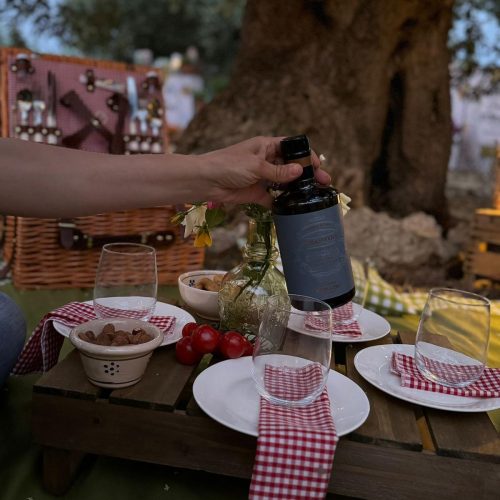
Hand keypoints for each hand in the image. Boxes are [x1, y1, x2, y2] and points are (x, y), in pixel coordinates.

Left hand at [200, 136, 330, 206]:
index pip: (291, 148)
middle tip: (324, 183)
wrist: (205, 182)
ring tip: (313, 196)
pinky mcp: (257, 193)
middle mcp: (266, 161)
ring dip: (297, 189)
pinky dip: (282, 203)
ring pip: (285, 183)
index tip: (317, 166)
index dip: (305, 155)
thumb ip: (278, 171)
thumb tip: (299, 171)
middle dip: (307, 174)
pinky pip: (273, 198)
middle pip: (291, 166)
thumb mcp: (256, 166)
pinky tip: (295, 208)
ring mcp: (262, 177)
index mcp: (266, 146)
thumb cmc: (228, 165)